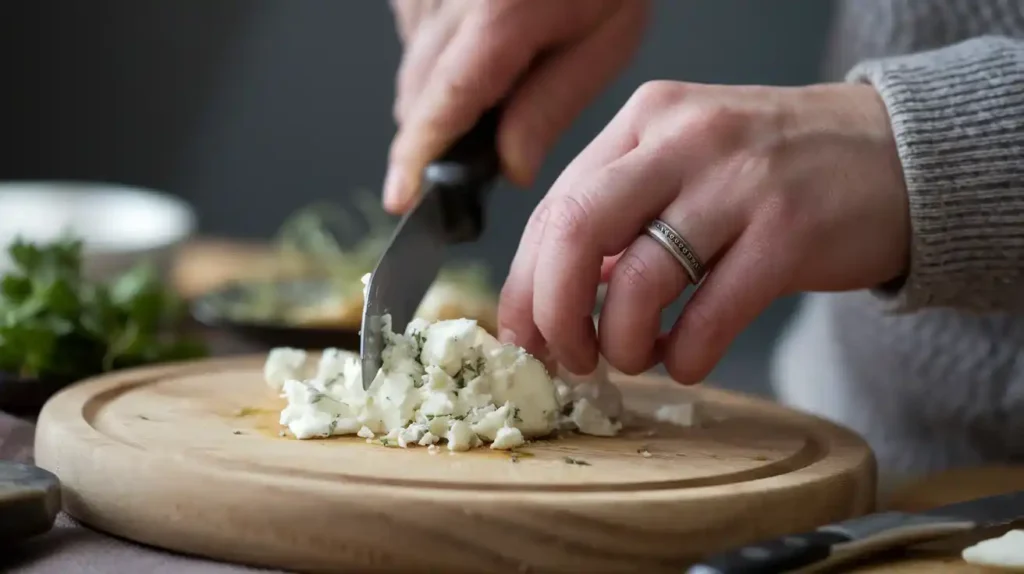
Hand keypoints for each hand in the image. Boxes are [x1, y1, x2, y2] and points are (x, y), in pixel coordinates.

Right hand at [384, 0, 648, 212]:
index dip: (418, 156)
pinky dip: (438, 56)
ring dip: (440, 93)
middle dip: (436, 134)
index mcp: (501, 14)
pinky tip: (479, 43)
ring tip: (499, 76)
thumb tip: (510, 168)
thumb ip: (552, 107)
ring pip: (413, 67)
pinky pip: (413, 34)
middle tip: (477, 150)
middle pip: (418, 92)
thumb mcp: (605, 41)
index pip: (444, 101)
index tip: (403, 197)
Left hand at [498, 81, 909, 382]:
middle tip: (568, 358)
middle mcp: (685, 140)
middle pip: (576, 232)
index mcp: (646, 120)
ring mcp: (739, 183)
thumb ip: (622, 213)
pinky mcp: (790, 233)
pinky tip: (687, 360)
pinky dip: (684, 355)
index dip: (525, 284)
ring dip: (621, 343)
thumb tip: (556, 294)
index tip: (523, 336)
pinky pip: (710, 316)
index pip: (555, 206)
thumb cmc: (777, 168)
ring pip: (640, 279)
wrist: (896, 153)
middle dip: (554, 313)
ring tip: (635, 358)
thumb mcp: (689, 161)